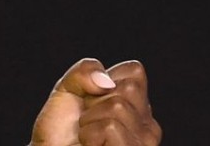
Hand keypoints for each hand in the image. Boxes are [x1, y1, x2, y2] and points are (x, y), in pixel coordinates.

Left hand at [31, 58, 160, 145]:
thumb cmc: (61, 130)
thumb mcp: (67, 88)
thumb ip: (84, 70)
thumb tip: (106, 81)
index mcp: (137, 106)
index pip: (135, 71)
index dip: (101, 80)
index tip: (89, 101)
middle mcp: (148, 125)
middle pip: (130, 88)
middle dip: (96, 100)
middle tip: (88, 120)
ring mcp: (144, 143)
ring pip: (118, 107)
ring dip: (90, 120)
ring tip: (88, 136)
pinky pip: (111, 128)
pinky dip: (90, 135)